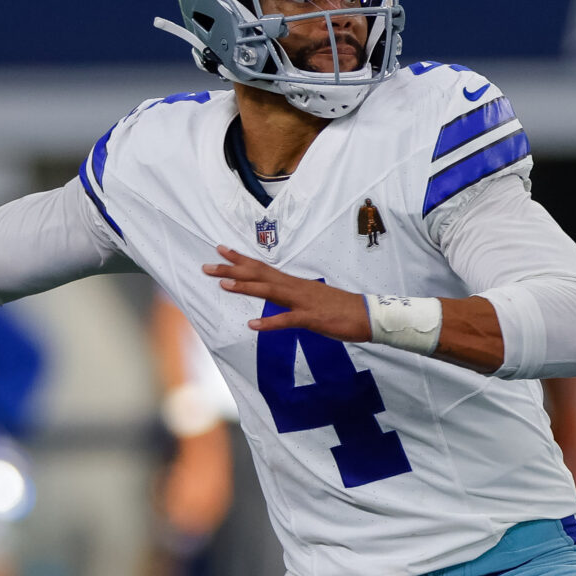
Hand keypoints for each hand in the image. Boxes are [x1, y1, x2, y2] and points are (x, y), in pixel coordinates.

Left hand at [210, 247, 371, 342]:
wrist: (368, 315)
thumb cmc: (342, 310)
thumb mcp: (313, 300)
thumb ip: (294, 298)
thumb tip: (280, 298)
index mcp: (295, 284)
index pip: (263, 268)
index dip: (240, 259)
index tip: (221, 250)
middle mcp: (295, 288)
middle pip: (259, 275)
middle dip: (232, 269)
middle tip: (207, 265)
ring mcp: (303, 302)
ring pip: (269, 292)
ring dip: (245, 287)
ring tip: (223, 284)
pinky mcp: (311, 319)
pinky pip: (287, 320)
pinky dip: (269, 322)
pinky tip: (252, 325)